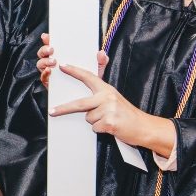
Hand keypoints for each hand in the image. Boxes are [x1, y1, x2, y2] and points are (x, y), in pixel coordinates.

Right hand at [36, 33, 108, 87]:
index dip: (48, 39)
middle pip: (43, 53)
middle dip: (45, 49)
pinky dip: (45, 74)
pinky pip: (43, 78)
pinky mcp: (50, 83)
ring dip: (45, 61)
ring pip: (41, 64)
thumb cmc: (90, 80)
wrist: (88, 96)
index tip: (47, 36)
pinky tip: (49, 71)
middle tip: (52, 49)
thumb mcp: (97, 68)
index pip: (53, 45)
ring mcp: (51, 73)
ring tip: (53, 62)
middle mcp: (54, 63)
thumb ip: (101, 60)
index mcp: (63, 56)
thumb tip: (101, 53)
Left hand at [49, 63, 174, 156]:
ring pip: (88, 118)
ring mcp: (109, 110)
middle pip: (80, 103)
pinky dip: (100, 130)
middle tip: (52, 111)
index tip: (63, 66)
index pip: (89, 77)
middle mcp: (107, 97)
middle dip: (64, 108)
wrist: (144, 127)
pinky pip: (95, 128)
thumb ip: (100, 97)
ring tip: (108, 121)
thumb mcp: (115, 100)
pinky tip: (111, 128)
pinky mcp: (110, 122)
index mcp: (107, 90)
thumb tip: (83, 103)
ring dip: (95, 122)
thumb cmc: (126, 114)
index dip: (75, 71)